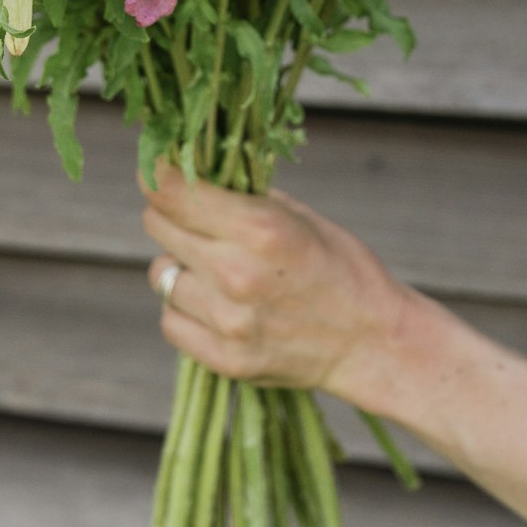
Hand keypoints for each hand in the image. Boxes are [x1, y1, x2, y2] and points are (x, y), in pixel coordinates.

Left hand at [140, 164, 414, 407]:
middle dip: (168, 212)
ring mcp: (227, 321)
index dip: (157, 172)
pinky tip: (213, 301)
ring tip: (211, 264)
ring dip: (178, 262)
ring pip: (160, 274)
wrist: (370, 341)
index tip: (156, 166)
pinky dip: (184, 306)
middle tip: (189, 213)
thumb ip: (245, 198)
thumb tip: (196, 174)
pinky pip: (171, 320)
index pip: (172, 192)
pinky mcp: (223, 359)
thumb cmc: (341, 267)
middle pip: (157, 226)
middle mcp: (236, 274)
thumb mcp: (301, 215)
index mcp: (260, 228)